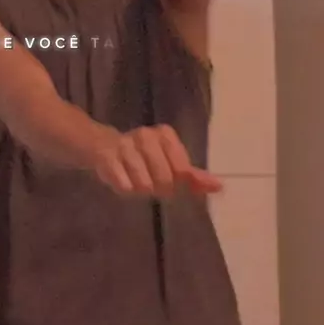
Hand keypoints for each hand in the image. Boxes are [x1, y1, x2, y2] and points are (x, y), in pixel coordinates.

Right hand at [93, 124, 221, 197]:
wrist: (105, 148)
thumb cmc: (144, 159)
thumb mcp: (170, 165)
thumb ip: (194, 178)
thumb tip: (219, 187)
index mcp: (165, 134)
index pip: (182, 171)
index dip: (175, 181)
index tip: (167, 176)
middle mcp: (146, 135)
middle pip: (165, 180)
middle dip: (157, 187)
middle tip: (148, 180)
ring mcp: (126, 144)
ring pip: (144, 185)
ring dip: (139, 189)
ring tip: (133, 178)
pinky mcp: (107, 156)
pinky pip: (125, 186)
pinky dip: (125, 189)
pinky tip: (121, 178)